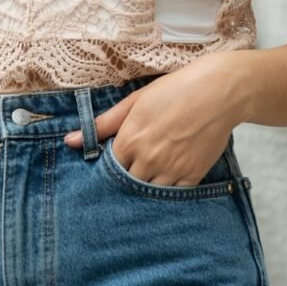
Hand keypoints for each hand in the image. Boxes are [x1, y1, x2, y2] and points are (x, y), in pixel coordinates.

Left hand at [63, 52, 244, 185]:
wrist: (217, 92)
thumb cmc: (174, 91)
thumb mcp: (135, 101)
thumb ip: (102, 124)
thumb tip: (69, 140)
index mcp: (130, 139)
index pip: (108, 166)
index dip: (110, 164)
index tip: (114, 160)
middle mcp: (148, 159)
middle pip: (126, 183)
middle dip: (126, 177)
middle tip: (132, 166)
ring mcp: (171, 171)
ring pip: (148, 192)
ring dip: (145, 185)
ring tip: (150, 171)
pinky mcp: (192, 177)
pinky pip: (173, 194)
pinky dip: (167, 189)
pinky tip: (167, 176)